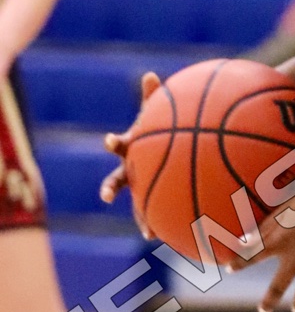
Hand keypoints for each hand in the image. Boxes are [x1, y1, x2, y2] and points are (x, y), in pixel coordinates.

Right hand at [101, 71, 161, 230]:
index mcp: (131, 148)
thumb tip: (150, 75)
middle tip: (107, 196)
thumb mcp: (157, 114)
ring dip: (141, 218)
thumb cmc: (160, 129)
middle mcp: (130, 169)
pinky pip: (157, 211)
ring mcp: (141, 186)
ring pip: (137, 204)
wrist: (166, 148)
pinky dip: (162, 223)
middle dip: (110, 188)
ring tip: (148, 232)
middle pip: (116, 180)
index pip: (119, 145)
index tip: (109, 141)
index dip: (113, 142)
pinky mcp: (153, 197)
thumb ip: (154, 97)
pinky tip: (170, 236)